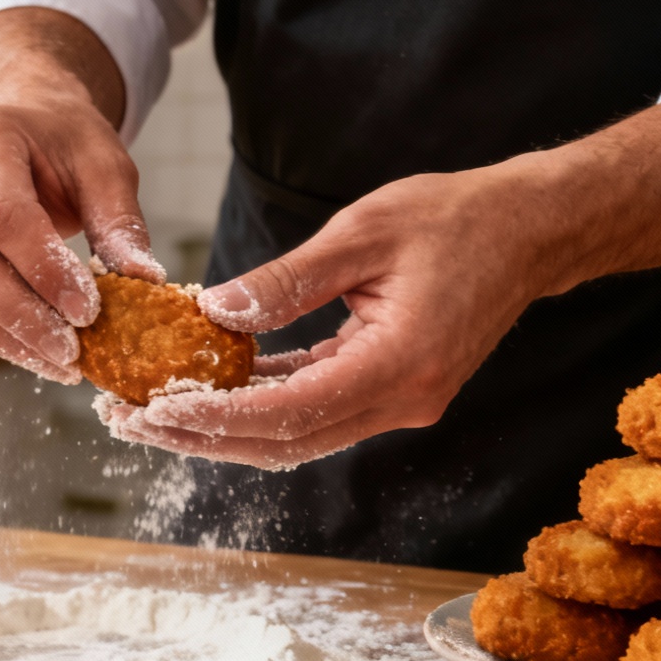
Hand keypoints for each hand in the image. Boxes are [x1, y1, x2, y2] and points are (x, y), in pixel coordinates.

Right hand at [0, 9, 165, 383]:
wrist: (20, 124)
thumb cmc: (62, 142)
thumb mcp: (103, 164)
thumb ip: (119, 220)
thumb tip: (143, 280)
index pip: (3, 217)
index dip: (44, 271)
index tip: (87, 311)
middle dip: (24, 318)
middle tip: (73, 352)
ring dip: (9, 339)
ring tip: (61, 362)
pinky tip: (37, 351)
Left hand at [104, 168, 571, 467]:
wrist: (530, 230)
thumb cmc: (455, 218)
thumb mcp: (362, 232)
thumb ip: (287, 280)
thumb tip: (213, 312)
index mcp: (399, 365)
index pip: (290, 412)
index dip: (217, 418)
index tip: (155, 410)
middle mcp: (401, 401)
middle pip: (284, 441)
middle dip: (203, 436)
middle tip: (130, 421)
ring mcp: (399, 403)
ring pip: (295, 435)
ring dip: (224, 428)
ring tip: (152, 412)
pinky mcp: (391, 391)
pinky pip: (313, 409)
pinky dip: (259, 405)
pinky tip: (206, 390)